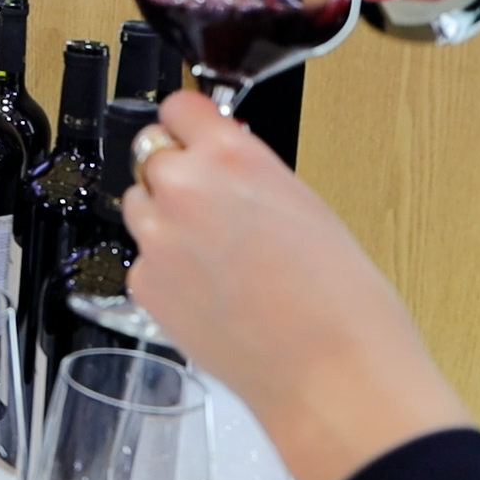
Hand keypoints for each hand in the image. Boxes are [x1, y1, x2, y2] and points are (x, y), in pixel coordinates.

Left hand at [124, 91, 470, 479]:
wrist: (331, 372)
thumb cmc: (340, 299)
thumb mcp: (302, 203)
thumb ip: (247, 174)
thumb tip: (222, 167)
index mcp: (231, 156)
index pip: (178, 107)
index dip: (187, 123)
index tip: (191, 132)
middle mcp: (183, 187)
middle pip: (150, 154)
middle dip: (175, 172)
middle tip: (209, 205)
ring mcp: (156, 236)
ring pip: (139, 204)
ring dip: (164, 218)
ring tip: (215, 255)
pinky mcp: (142, 282)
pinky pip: (144, 259)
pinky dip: (167, 270)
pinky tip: (209, 293)